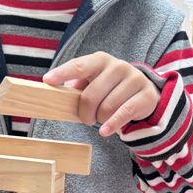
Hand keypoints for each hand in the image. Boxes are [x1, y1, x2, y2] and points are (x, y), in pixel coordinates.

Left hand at [43, 53, 158, 135]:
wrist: (144, 91)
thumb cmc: (111, 87)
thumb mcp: (93, 82)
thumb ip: (77, 86)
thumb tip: (60, 93)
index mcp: (100, 60)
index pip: (79, 66)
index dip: (62, 73)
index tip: (48, 80)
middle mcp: (117, 66)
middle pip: (90, 96)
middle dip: (85, 113)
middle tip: (87, 118)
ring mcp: (133, 79)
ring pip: (106, 108)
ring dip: (100, 119)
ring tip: (103, 117)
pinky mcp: (144, 95)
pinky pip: (123, 114)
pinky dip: (111, 125)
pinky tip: (104, 131)